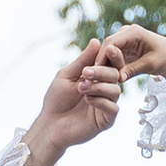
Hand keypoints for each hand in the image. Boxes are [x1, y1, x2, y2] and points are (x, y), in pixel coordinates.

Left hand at [22, 40, 124, 165]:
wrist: (50, 124)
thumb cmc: (56, 99)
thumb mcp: (67, 75)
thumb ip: (83, 60)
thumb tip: (96, 41)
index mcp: (97, 77)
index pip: (111, 63)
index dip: (112, 56)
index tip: (108, 49)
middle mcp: (104, 89)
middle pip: (115, 75)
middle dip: (101, 72)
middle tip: (85, 73)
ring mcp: (106, 105)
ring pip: (115, 90)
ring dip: (98, 86)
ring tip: (81, 88)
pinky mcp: (106, 120)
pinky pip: (113, 107)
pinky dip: (101, 101)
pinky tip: (87, 100)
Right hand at [100, 24, 165, 96]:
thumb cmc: (165, 58)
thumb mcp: (150, 65)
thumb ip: (133, 70)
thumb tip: (117, 79)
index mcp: (133, 32)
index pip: (111, 43)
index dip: (102, 58)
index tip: (96, 72)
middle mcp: (126, 32)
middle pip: (106, 46)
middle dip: (99, 62)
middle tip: (91, 78)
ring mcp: (124, 39)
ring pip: (107, 52)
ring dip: (103, 65)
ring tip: (95, 79)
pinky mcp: (124, 47)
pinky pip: (112, 56)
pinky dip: (108, 66)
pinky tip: (103, 77)